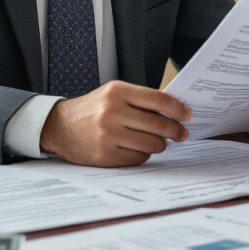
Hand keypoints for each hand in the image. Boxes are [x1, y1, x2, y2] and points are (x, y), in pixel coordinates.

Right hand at [40, 81, 190, 166]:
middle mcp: (112, 112)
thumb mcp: (113, 94)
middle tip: (182, 134)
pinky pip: (138, 158)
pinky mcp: (105, 155)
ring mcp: (108, 135)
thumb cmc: (92, 109)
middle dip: (176, 131)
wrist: (60, 126)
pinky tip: (140, 149)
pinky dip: (144, 154)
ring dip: (161, 144)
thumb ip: (140, 100)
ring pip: (151, 144)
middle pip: (158, 124)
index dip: (178, 109)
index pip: (158, 100)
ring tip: (159, 142)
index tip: (188, 115)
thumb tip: (175, 112)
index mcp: (117, 91)